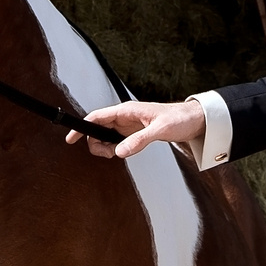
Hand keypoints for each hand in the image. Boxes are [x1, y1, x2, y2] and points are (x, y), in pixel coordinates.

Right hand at [64, 98, 204, 160]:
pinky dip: (115, 149)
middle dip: (96, 143)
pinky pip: (117, 141)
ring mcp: (129, 125)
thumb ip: (139, 140)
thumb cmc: (179, 118)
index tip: (71, 138)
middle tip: (108, 154)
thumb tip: (119, 151)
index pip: (96, 116)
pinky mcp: (135, 133)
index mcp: (126, 110)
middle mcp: (125, 117)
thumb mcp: (160, 130)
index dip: (81, 127)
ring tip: (116, 154)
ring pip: (106, 136)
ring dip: (105, 147)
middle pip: (97, 129)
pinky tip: (123, 153)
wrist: (195, 120)